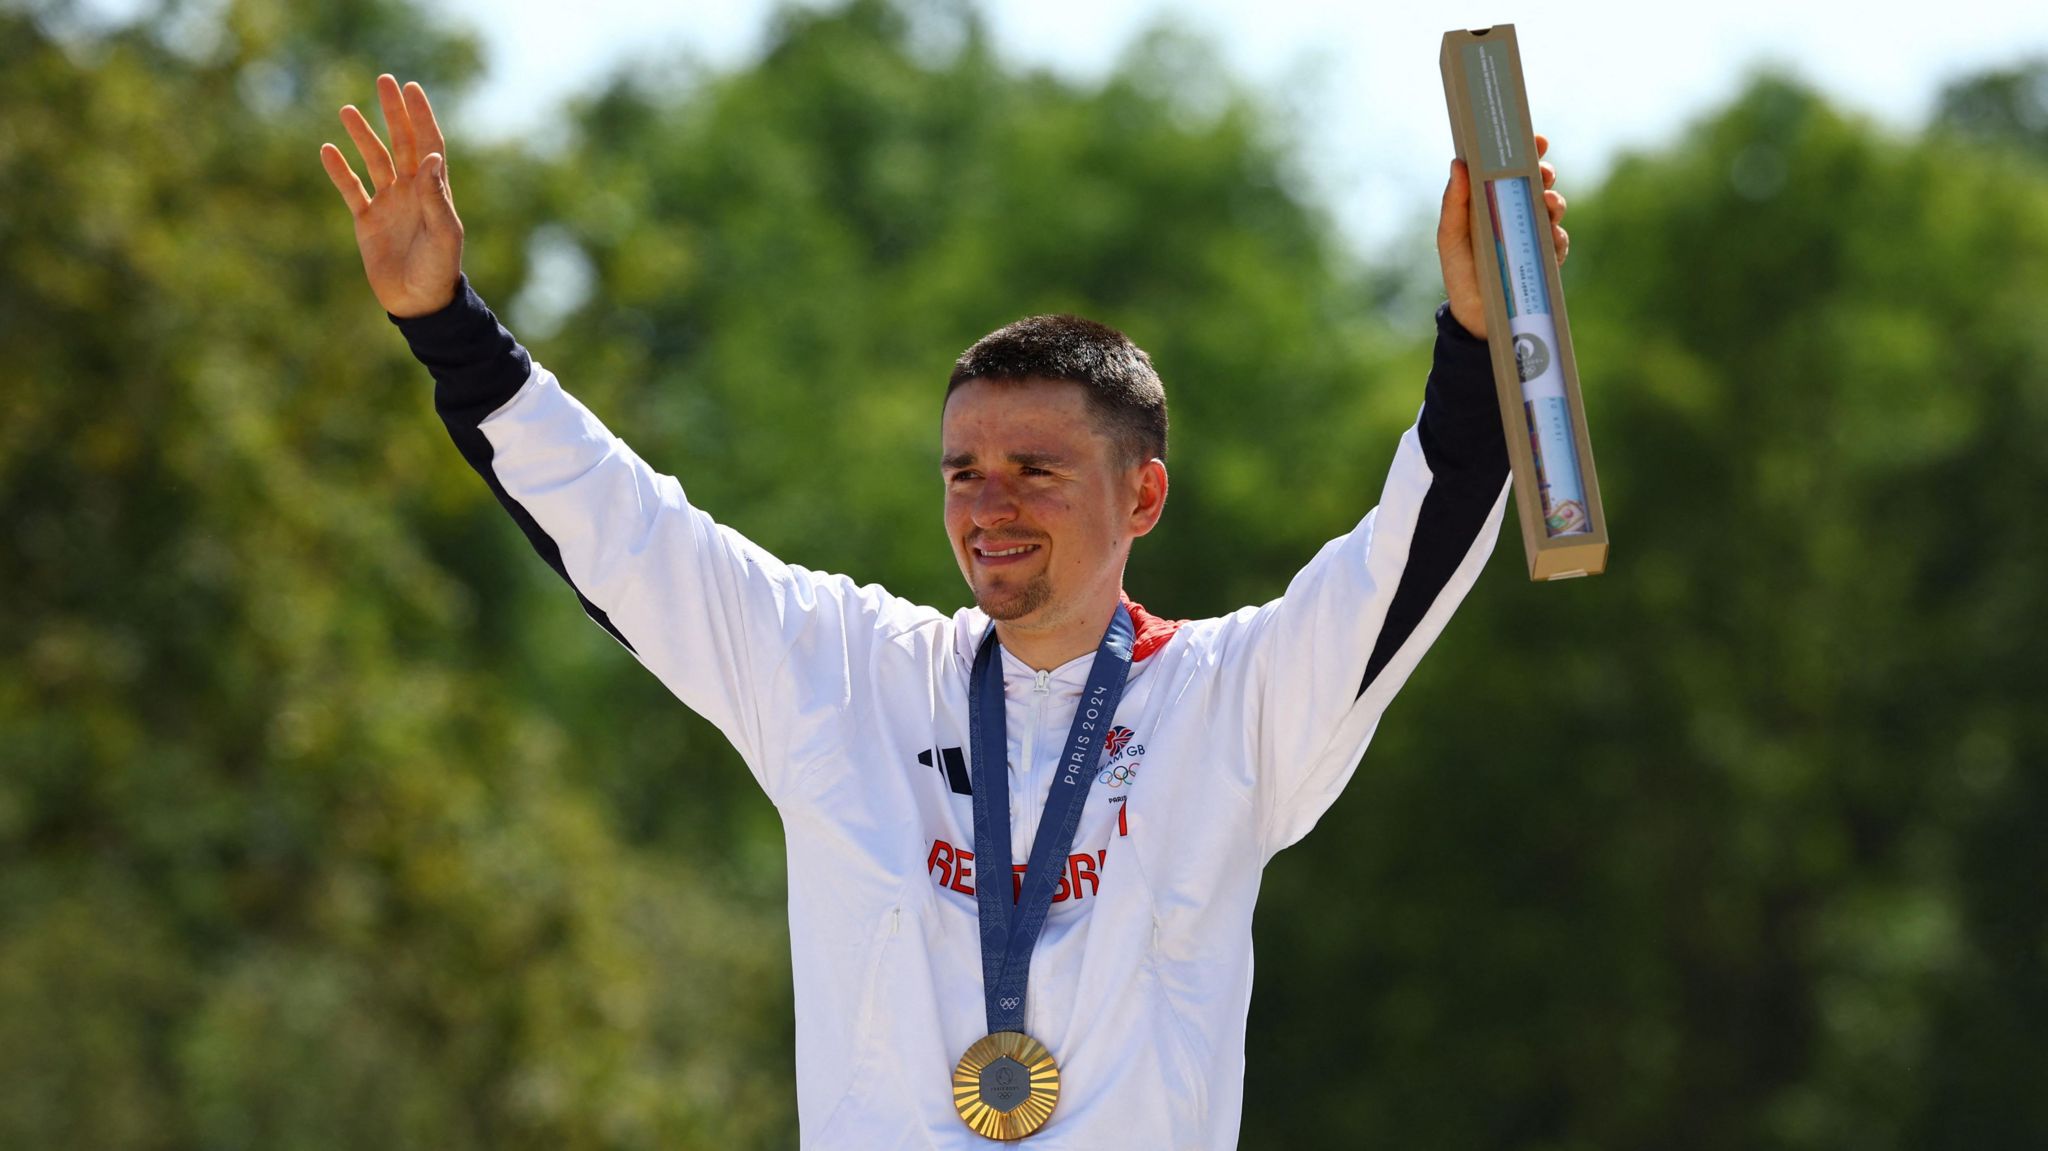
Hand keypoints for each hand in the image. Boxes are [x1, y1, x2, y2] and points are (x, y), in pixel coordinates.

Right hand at [320, 75, 463, 317]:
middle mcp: (411, 192)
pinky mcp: (366, 221)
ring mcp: (388, 204)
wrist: (418, 304)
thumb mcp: (443, 235)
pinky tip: (327, 149)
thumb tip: (432, 156)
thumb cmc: (438, 271)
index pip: (428, 144)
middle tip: (384, 80)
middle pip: (401, 143)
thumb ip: (436, 198)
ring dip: (362, 135)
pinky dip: (339, 171)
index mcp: (433, 192)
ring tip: (348, 109)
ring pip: (373, 160)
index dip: (421, 116)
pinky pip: (351, 189)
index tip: (411, 88)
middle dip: (393, 113)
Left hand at [1437, 134, 1568, 339]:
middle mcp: (1516, 213)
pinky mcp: (1546, 258)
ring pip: (1552, 208)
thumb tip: (1458, 163)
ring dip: (1554, 201)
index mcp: (1493, 201)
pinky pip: (1558, 241)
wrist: (1476, 315)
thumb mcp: (1451, 237)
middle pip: (1538, 183)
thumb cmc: (1460, 271)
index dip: (1527, 152)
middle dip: (1545, 173)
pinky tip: (1551, 235)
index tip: (1537, 140)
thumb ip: (1454, 203)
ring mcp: (1534, 234)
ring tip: (1547, 202)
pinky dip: (1556, 235)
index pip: (1512, 169)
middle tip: (1543, 171)